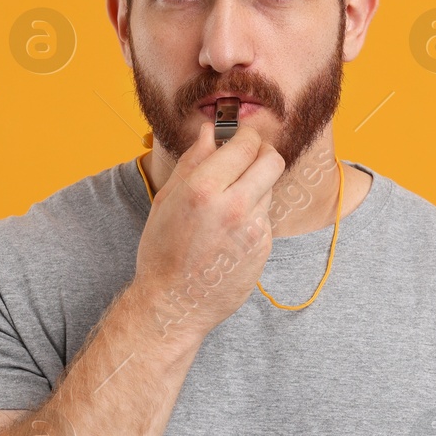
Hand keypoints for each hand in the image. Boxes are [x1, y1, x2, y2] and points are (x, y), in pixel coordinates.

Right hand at [133, 121, 284, 339]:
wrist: (175, 304)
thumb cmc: (162, 252)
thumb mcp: (167, 200)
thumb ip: (192, 161)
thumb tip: (209, 131)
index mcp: (204, 189)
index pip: (245, 144)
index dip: (245, 135)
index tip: (240, 137)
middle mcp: (234, 206)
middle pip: (272, 160)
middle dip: (262, 152)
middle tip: (248, 157)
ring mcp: (254, 228)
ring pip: (270, 187)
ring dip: (256, 185)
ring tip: (229, 201)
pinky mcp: (264, 246)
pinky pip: (266, 216)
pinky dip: (253, 213)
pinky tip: (230, 229)